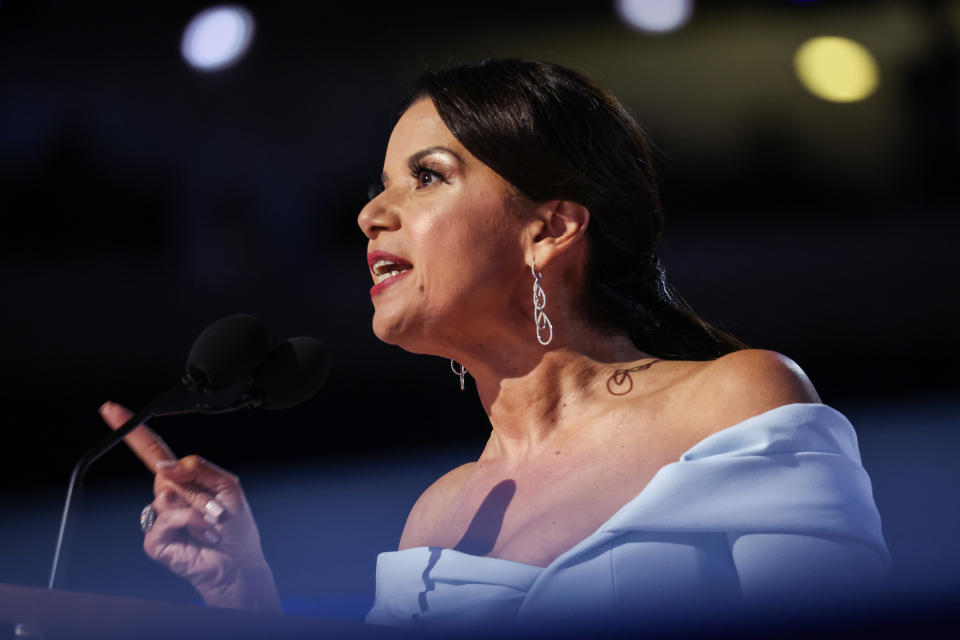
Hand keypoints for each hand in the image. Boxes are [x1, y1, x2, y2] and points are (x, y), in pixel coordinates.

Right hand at [99, 401, 281, 611]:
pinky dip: (190, 523)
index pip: (154, 451)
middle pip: (164, 472)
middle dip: (194, 486)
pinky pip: (167, 518)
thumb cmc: (233, 526)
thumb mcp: (227, 485)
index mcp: (183, 479)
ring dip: (199, 508)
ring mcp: (158, 516)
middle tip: (214, 507)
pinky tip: (201, 534)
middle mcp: (167, 496)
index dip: (134, 431)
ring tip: (211, 524)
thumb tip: (165, 465)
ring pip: (168, 495)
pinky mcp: (154, 538)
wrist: (236, 562)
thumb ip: (198, 468)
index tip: (113, 411)